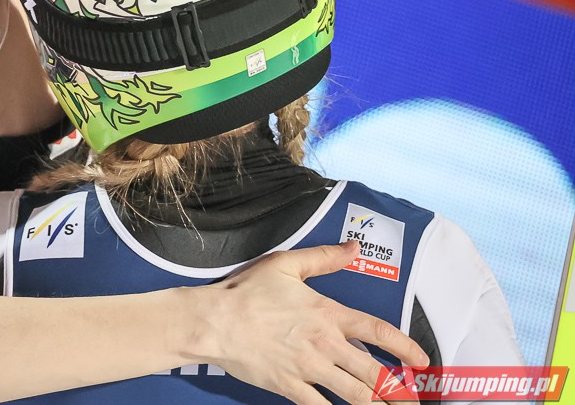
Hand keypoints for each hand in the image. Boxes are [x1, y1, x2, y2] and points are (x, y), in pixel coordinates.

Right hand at [194, 240, 426, 404]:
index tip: (422, 361)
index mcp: (328, 313)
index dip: (406, 348)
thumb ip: (324, 257)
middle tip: (416, 402)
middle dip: (400, 392)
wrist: (215, 321)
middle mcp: (325, 343)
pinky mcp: (290, 386)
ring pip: (355, 395)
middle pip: (374, 373)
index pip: (378, 331)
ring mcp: (308, 368)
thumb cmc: (247, 292)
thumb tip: (353, 248)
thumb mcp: (286, 265)